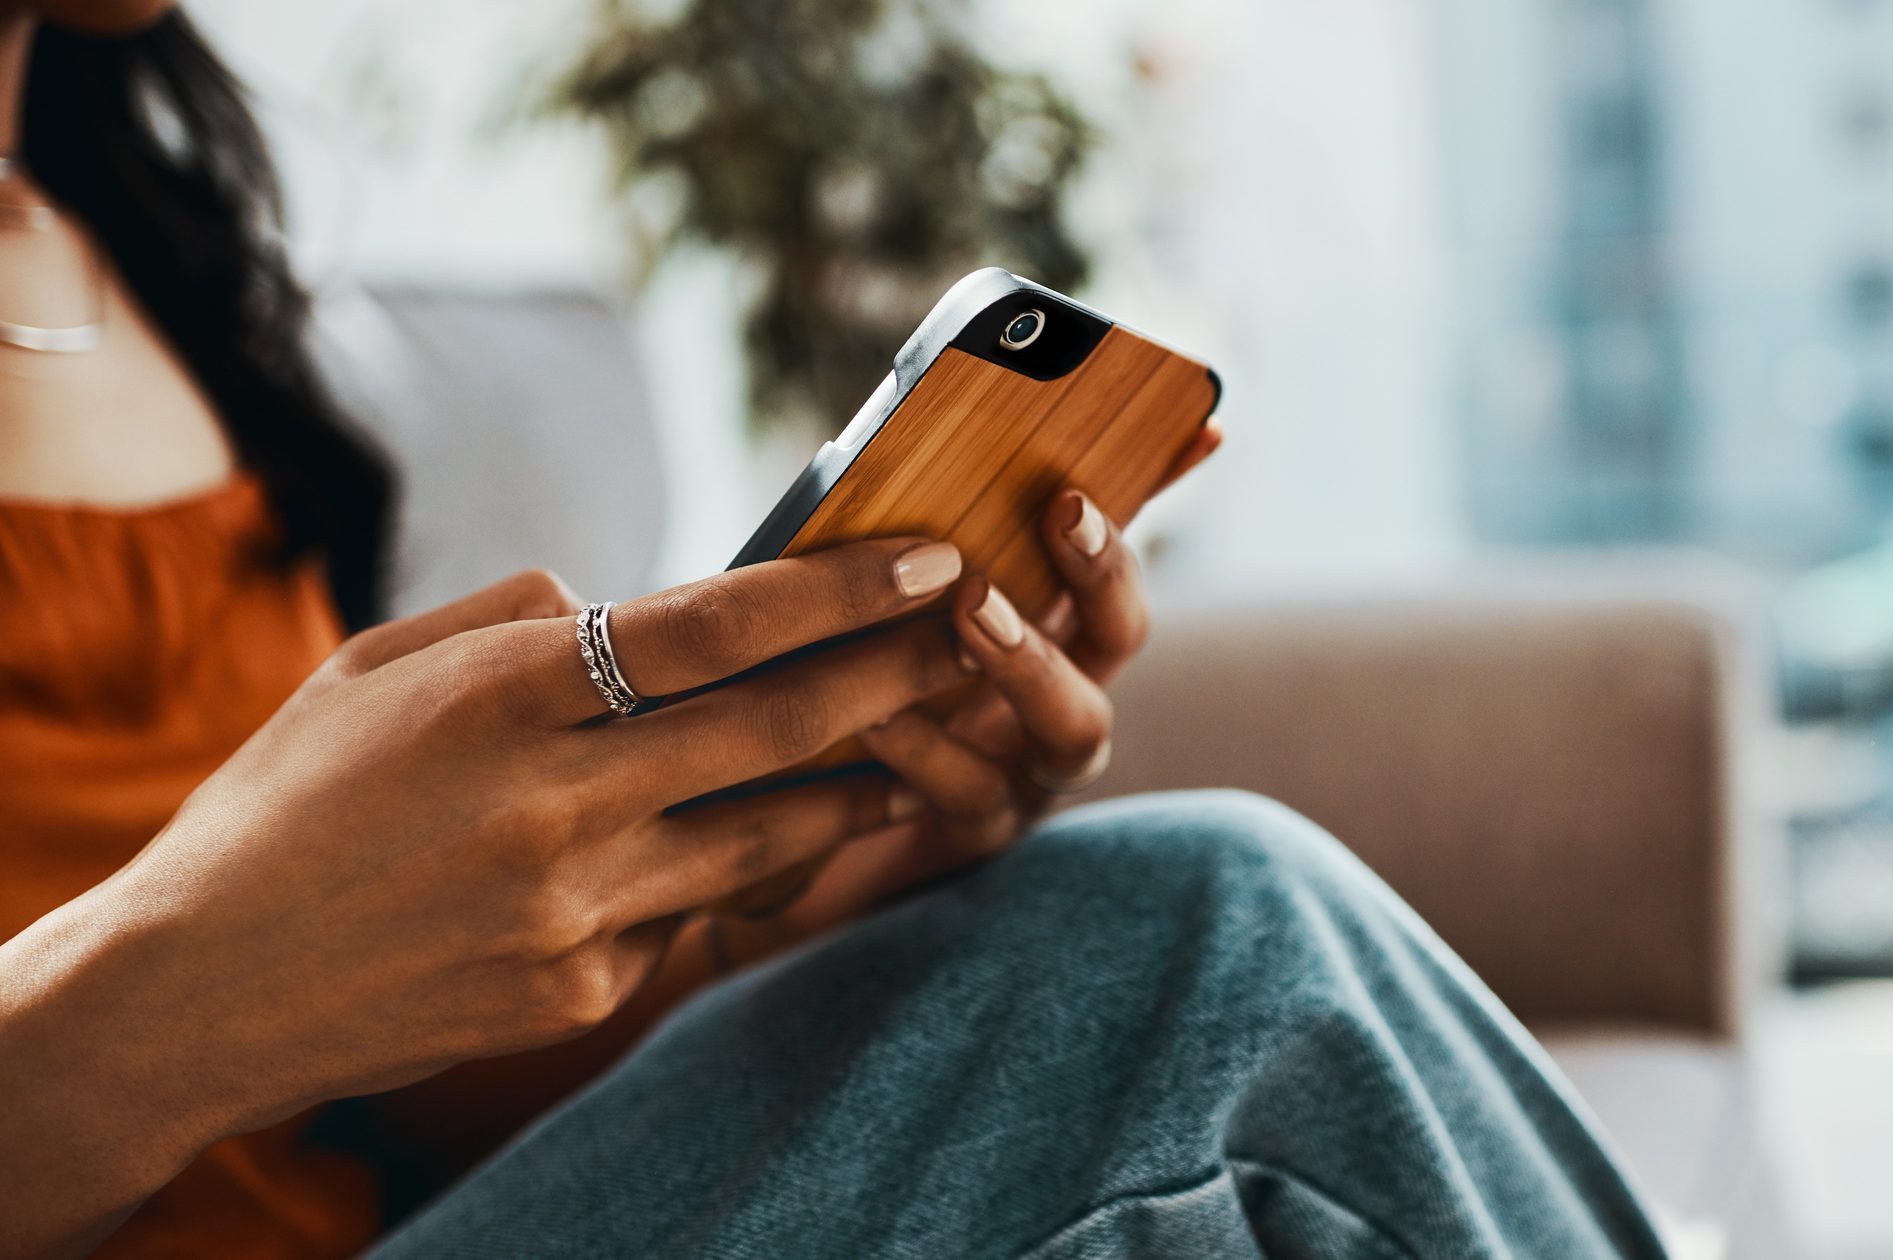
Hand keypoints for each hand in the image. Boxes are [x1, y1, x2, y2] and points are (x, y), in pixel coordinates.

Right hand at [0, 539, 970, 1256]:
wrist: (200, 986)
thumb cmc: (288, 801)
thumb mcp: (374, 668)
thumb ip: (513, 622)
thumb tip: (627, 607)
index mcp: (495, 698)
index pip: (710, 628)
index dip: (837, 589)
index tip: (929, 557)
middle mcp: (551, 806)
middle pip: (776, 727)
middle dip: (896, 672)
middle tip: (978, 631)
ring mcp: (574, 914)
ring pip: (770, 831)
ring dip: (860, 776)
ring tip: (923, 735)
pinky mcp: (581, 993)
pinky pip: (699, 913)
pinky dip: (745, 865)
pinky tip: (778, 833)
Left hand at [699, 421, 1223, 955]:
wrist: (788, 827)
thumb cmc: (848, 686)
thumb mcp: (889, 599)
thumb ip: (931, 529)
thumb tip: (1007, 445)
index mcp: (1048, 635)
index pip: (1112, 562)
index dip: (1133, 512)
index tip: (1121, 461)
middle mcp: (1057, 703)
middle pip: (1118, 637)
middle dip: (1100, 572)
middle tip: (1062, 511)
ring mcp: (1028, 775)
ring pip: (1075, 728)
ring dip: (1031, 660)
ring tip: (972, 607)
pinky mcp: (971, 838)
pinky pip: (972, 795)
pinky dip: (928, 749)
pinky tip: (876, 712)